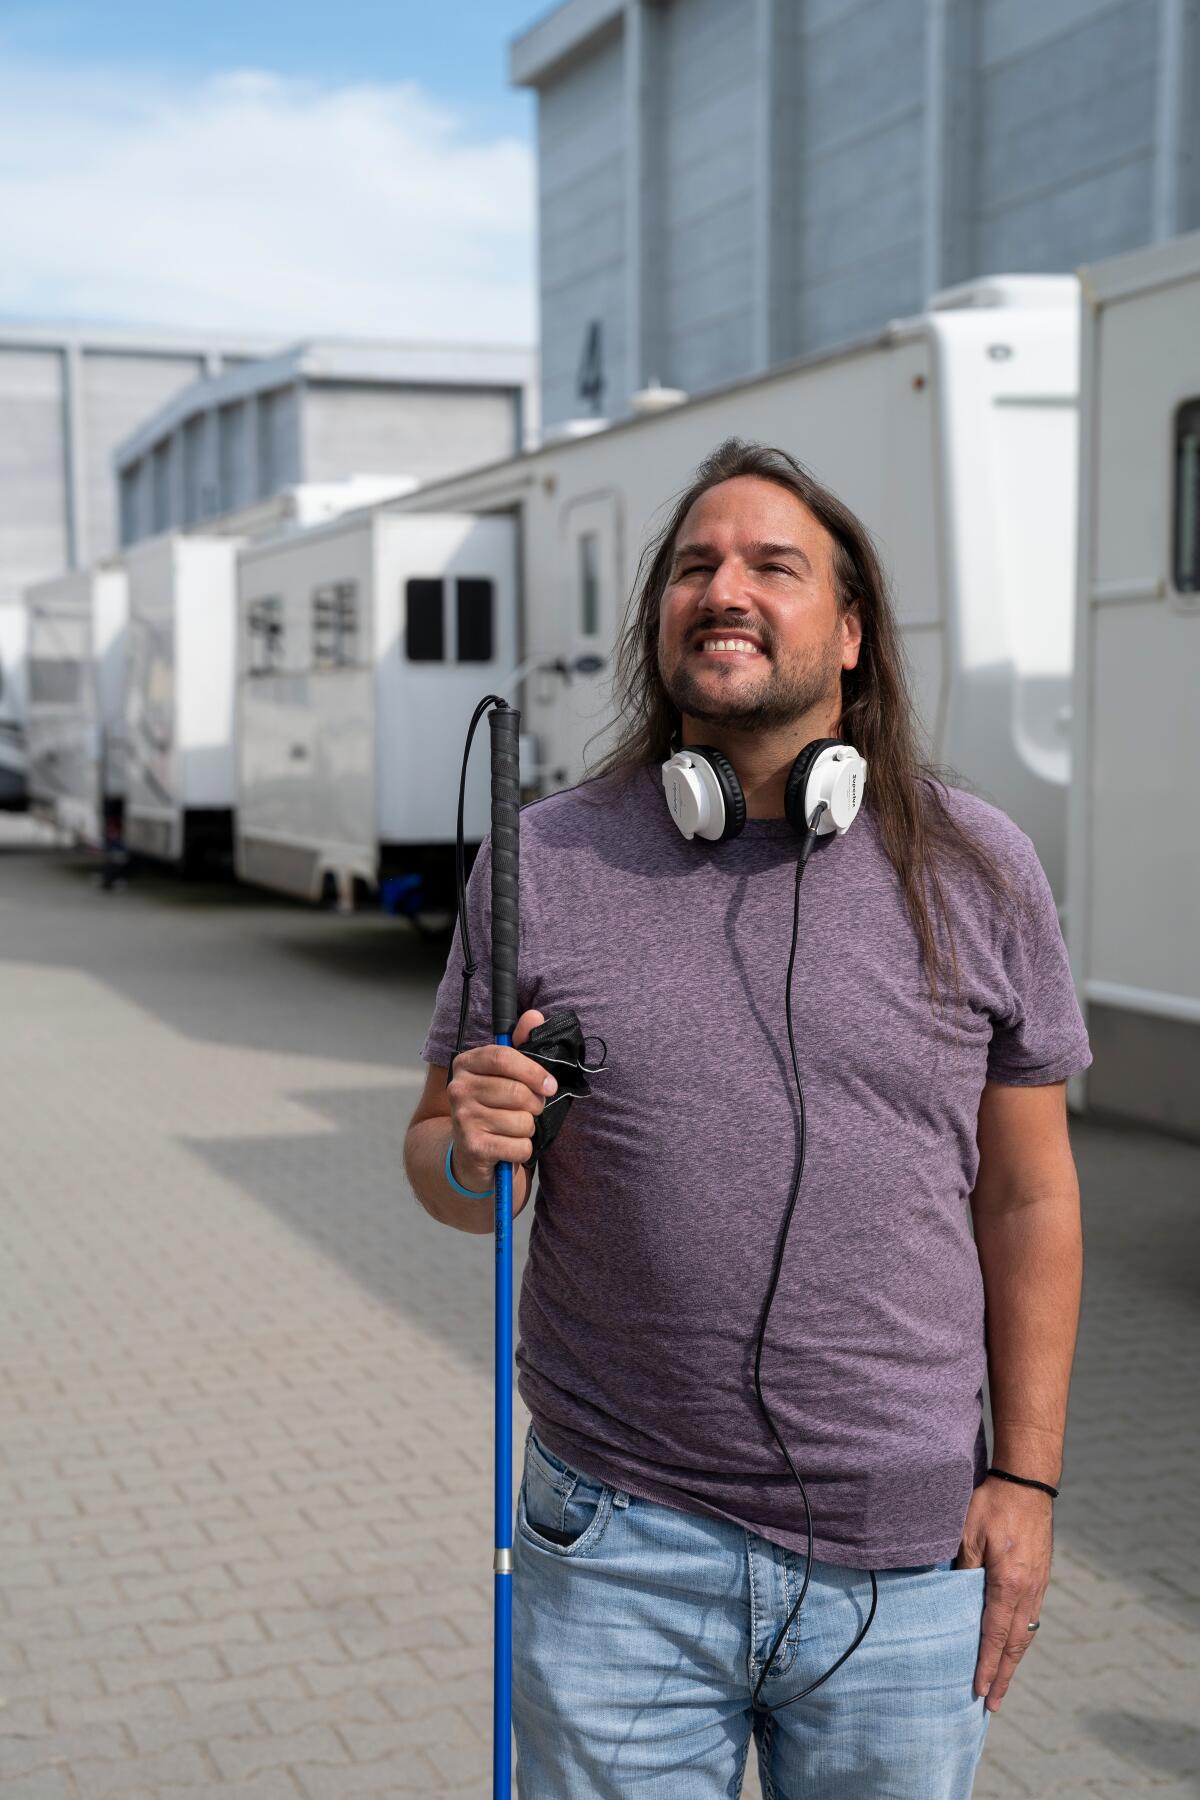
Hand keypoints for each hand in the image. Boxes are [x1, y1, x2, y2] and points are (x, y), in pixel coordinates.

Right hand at [446, 1011, 551, 1210]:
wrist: (471, 1154)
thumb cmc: (495, 1108)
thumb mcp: (506, 1075)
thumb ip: (522, 1044)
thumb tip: (535, 1016)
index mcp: (466, 1064)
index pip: (503, 1057)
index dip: (533, 1071)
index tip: (550, 1085)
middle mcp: (458, 1088)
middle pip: (517, 1092)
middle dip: (535, 1105)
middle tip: (531, 1110)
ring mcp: (462, 1118)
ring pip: (522, 1121)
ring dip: (528, 1129)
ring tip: (514, 1130)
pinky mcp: (472, 1147)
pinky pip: (519, 1146)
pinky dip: (522, 1150)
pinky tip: (510, 1147)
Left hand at [954, 1475, 1053, 1711]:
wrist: (1028, 1483)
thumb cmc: (993, 1503)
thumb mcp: (967, 1532)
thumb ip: (962, 1569)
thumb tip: (953, 1597)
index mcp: (1008, 1583)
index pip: (994, 1635)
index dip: (985, 1664)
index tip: (978, 1691)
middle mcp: (1028, 1592)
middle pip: (1014, 1645)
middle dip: (1002, 1676)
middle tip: (991, 1704)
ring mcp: (1038, 1587)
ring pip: (1026, 1635)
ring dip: (1013, 1662)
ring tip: (1002, 1684)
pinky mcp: (1041, 1579)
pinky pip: (1031, 1619)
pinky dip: (1021, 1640)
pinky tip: (1013, 1648)